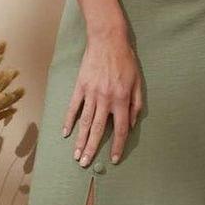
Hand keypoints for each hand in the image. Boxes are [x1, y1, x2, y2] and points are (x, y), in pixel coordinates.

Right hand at [62, 29, 143, 166]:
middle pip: (98, 130)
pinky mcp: (80, 86)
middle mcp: (105, 99)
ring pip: (84, 122)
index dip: (117, 146)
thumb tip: (131, 124)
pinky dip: (69, 120)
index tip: (114, 159)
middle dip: (92, 149)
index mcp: (121, 99)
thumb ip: (136, 104)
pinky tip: (66, 133)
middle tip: (85, 164)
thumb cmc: (126, 60)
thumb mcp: (138, 82)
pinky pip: (73, 107)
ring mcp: (91, 93)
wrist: (107, 40)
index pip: (120, 129)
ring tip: (76, 155)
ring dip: (80, 140)